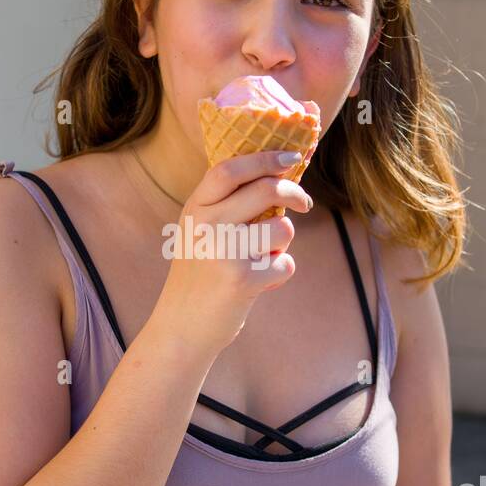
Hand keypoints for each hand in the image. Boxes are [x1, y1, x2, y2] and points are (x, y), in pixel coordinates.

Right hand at [152, 148, 313, 357]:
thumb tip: (277, 176)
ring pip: (283, 229)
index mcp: (195, 208)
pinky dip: (279, 274)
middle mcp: (207, 225)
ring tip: (261, 259)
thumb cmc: (199, 276)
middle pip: (267, 190)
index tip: (290, 158)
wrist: (181, 328)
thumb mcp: (199, 232)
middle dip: (295, 194)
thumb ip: (225, 205)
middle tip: (304, 203)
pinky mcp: (242, 279)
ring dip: (282, 244)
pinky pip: (285, 263)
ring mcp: (224, 251)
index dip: (265, 159)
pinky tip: (258, 285)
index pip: (230, 169)